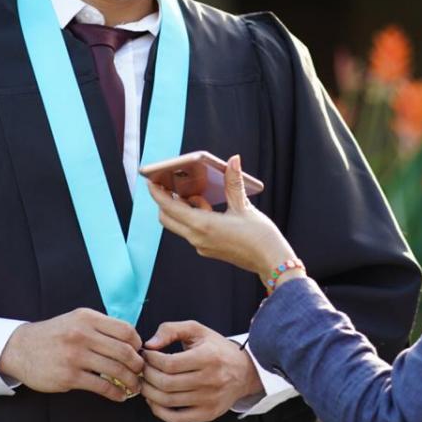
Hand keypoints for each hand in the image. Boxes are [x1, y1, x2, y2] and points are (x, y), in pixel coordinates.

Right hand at [0, 307, 144, 402]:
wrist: (20, 348)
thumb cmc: (53, 335)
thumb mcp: (75, 320)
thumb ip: (100, 327)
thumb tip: (130, 341)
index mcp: (87, 318)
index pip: (125, 330)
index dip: (138, 343)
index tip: (139, 352)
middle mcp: (82, 334)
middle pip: (124, 351)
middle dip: (138, 365)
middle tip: (141, 372)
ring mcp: (75, 356)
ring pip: (116, 370)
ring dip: (131, 381)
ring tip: (135, 386)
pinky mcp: (69, 376)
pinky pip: (102, 386)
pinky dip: (116, 393)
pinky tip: (120, 396)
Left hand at [140, 320, 262, 421]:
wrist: (244, 372)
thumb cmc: (217, 349)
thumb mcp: (197, 330)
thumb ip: (171, 330)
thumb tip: (149, 344)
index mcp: (208, 357)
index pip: (170, 363)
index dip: (151, 359)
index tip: (146, 355)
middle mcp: (210, 380)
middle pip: (166, 383)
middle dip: (147, 375)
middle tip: (143, 368)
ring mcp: (209, 400)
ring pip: (168, 401)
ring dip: (149, 392)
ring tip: (146, 382)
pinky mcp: (207, 414)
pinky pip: (176, 419)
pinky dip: (158, 411)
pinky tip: (154, 400)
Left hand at [148, 155, 298, 278]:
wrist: (271, 261)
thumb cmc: (260, 236)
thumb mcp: (244, 206)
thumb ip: (234, 182)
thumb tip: (233, 160)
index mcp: (203, 225)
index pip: (169, 207)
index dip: (157, 193)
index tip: (150, 181)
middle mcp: (197, 238)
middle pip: (168, 218)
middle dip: (165, 201)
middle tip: (167, 184)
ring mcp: (202, 245)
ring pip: (180, 224)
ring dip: (182, 208)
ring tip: (195, 192)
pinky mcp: (208, 248)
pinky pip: (192, 230)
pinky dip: (193, 216)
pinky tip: (207, 206)